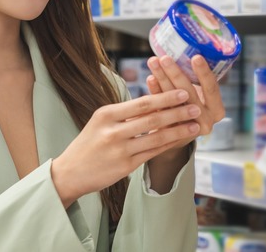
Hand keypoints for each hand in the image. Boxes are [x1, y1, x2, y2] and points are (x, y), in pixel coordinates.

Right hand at [51, 89, 200, 206]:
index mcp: (107, 114)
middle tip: (196, 106)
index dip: (165, 97)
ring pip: (156, 137)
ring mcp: (120, 150)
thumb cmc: (88, 144)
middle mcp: (113, 131)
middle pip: (152, 118)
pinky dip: (169, 145)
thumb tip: (155, 101)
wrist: (70, 172)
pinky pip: (153, 153)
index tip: (183, 92)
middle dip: (177, 112)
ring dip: (179, 130)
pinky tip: (181, 140)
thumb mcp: (100, 122)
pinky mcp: (125, 166)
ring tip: (195, 125)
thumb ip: (125, 113)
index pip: (142, 103)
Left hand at [146, 55, 225, 137]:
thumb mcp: (200, 96)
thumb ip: (194, 80)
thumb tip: (182, 50)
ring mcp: (187, 128)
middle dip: (176, 74)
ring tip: (153, 62)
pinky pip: (160, 109)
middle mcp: (205, 121)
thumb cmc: (191, 107)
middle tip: (165, 58)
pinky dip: (155, 91)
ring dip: (162, 78)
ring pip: (173, 100)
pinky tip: (150, 78)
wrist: (179, 136)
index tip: (195, 57)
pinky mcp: (170, 132)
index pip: (211, 89)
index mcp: (217, 110)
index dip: (203, 73)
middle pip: (189, 94)